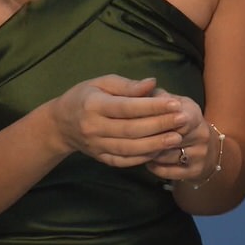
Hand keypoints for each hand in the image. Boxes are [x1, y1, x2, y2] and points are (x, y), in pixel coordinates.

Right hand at [49, 75, 189, 166]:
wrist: (61, 124)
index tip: (175, 104)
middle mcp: (93, 128)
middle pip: (130, 129)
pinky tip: (160, 151)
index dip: (152, 106)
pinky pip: (123, 161)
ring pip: (128, 149)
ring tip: (177, 138)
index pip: (126, 107)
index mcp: (93, 105)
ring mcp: (96, 146)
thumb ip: (127, 85)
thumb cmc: (85, 97)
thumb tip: (153, 84)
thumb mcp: (102, 83)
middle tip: (183, 120)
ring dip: (155, 145)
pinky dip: (142, 158)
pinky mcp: (100, 158)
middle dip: (159, 125)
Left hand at [144, 94, 213, 183]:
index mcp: (195, 115)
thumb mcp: (177, 104)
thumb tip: (144, 88)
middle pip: (170, 138)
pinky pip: (167, 171)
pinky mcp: (195, 172)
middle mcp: (201, 135)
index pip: (178, 118)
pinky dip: (154, 167)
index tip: (140, 120)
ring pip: (166, 156)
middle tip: (129, 136)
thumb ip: (159, 97)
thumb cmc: (185, 122)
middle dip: (149, 138)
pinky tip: (147, 160)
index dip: (159, 120)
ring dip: (148, 153)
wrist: (210, 150)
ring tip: (135, 148)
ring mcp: (199, 155)